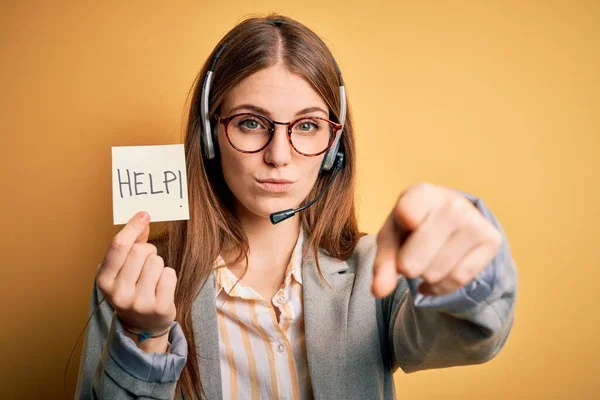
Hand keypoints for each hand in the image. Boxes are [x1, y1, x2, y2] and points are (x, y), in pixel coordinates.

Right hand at [97, 211, 176, 333]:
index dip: (132, 227)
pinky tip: (161, 287)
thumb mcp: (123, 269)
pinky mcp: (159, 308)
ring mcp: (139, 303)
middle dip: (148, 250)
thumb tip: (143, 219)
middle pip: (140, 251)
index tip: (144, 214)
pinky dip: (168, 276)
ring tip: (152, 278)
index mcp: (104, 280)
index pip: (119, 247)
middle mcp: (118, 293)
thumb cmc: (132, 289)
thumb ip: (131, 244)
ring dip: (158, 265)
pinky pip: (169, 274)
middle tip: (146, 262)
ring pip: (157, 262)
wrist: (142, 325)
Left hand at [372, 183, 501, 297]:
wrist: (449, 217)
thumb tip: (379, 292)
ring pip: (436, 272)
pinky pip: (458, 280)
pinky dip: (440, 287)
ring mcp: (475, 222)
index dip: (402, 229)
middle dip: (407, 266)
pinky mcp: (492, 240)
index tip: (406, 225)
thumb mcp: (391, 238)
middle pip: (416, 258)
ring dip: (425, 276)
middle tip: (410, 255)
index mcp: (422, 193)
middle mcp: (452, 203)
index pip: (406, 214)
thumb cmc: (412, 226)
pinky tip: (434, 278)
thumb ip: (382, 264)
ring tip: (426, 260)